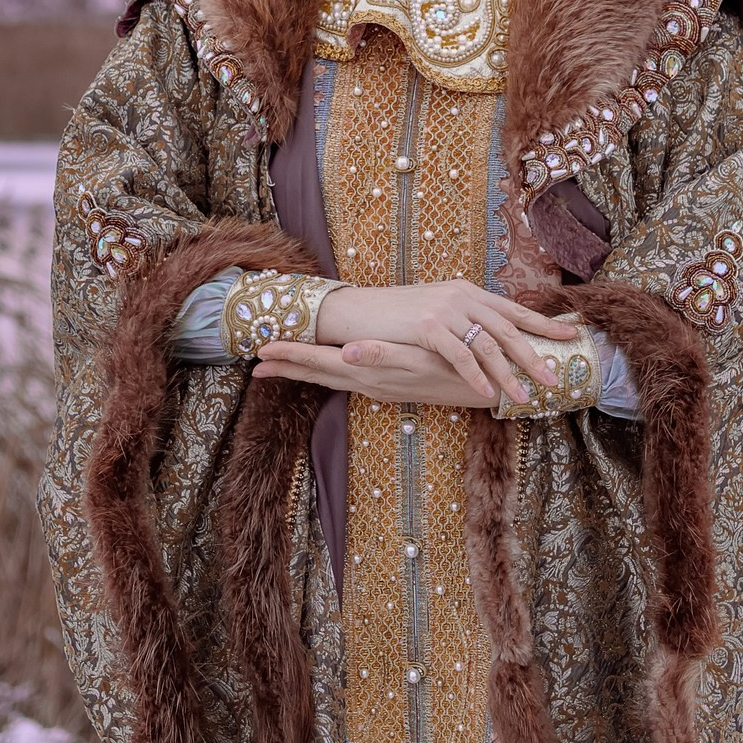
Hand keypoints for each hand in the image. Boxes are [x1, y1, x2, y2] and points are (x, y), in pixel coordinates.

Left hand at [251, 338, 496, 408]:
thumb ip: (381, 355)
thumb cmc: (455, 370)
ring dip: (304, 372)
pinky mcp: (388, 387)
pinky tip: (328, 366)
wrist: (486, 390)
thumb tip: (347, 352)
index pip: (320, 364)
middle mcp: (368, 383)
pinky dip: (329, 372)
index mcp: (370, 373)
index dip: (289, 357)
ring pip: (331, 379)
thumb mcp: (419, 360)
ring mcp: (377, 387)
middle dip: (287, 367)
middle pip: (318, 375)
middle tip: (256, 362)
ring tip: (279, 365)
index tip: (259, 352)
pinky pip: (348, 380)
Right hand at [314, 280, 579, 403]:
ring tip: (523, 398)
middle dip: (534, 357)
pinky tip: (485, 393)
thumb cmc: (398, 316)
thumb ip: (465, 320)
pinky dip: (474, 376)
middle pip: (508, 330)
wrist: (359, 310)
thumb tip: (491, 339)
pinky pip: (459, 355)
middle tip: (555, 380)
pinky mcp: (427, 325)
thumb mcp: (438, 311)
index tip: (571, 336)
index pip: (514, 310)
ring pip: (487, 346)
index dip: (544, 324)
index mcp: (469, 292)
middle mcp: (462, 296)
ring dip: (507, 375)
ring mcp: (445, 309)